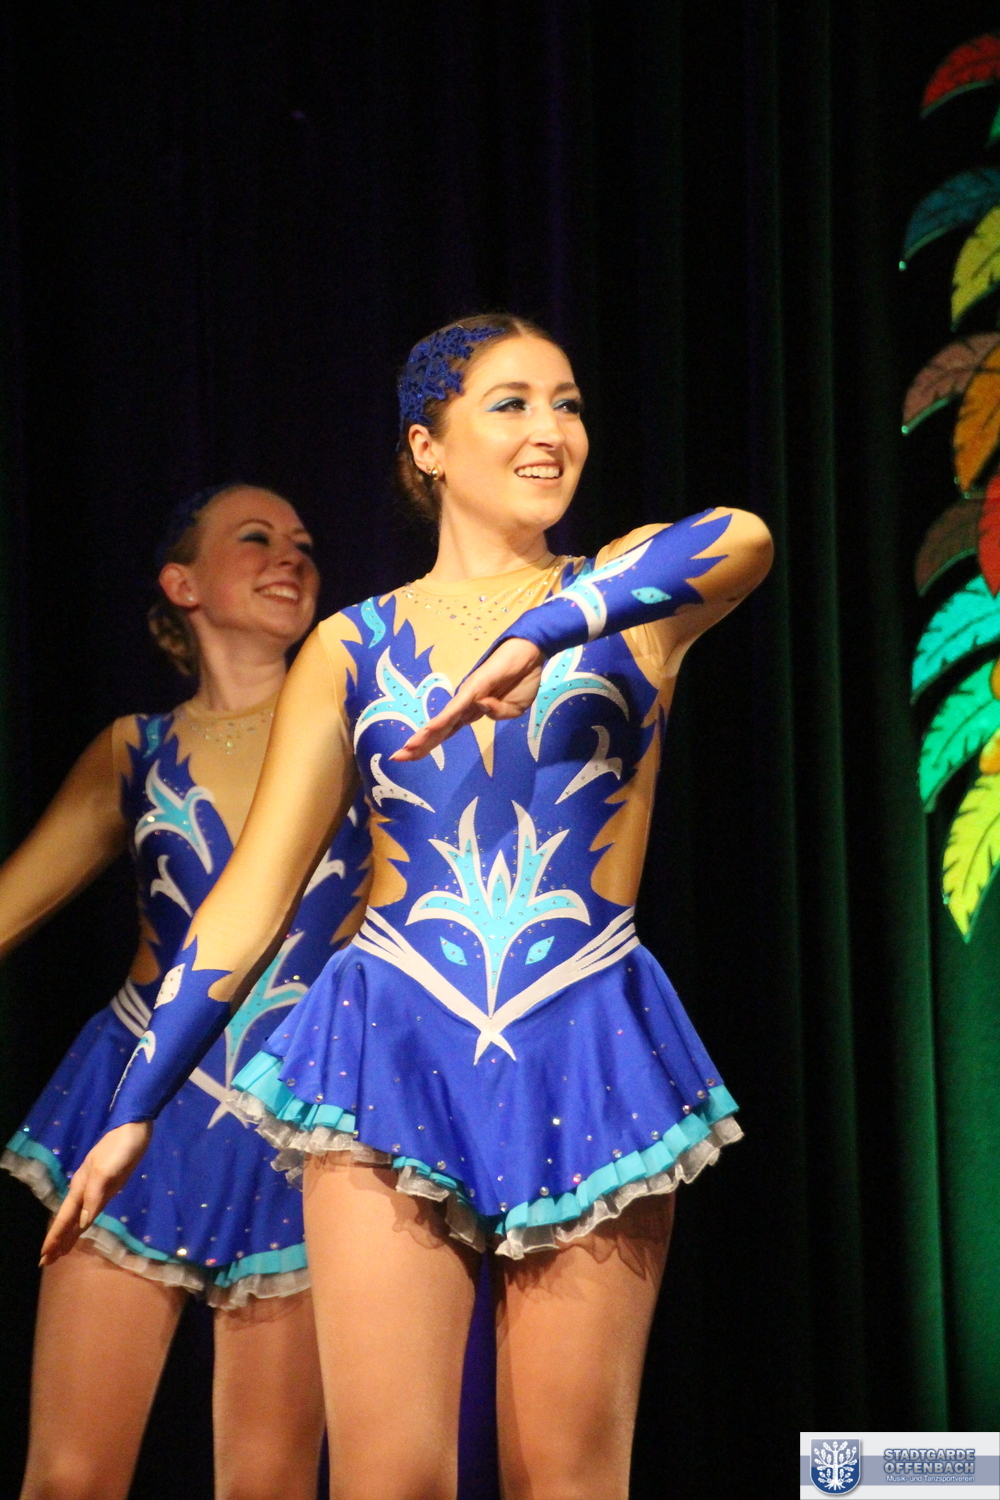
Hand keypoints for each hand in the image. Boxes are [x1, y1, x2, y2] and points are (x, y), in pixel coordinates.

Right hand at [40, 1121, 151, 1265]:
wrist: (134, 1130)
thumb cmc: (119, 1149)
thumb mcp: (105, 1171)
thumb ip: (93, 1196)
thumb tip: (82, 1223)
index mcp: (81, 1186)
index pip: (65, 1218)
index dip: (55, 1237)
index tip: (44, 1256)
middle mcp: (85, 1190)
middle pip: (68, 1220)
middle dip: (57, 1240)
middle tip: (46, 1262)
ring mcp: (97, 1189)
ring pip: (78, 1217)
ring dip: (69, 1234)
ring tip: (60, 1252)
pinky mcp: (108, 1187)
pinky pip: (91, 1211)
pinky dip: (83, 1223)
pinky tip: (80, 1229)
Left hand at [391, 637, 544, 761]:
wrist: (531, 655)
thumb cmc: (522, 680)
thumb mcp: (514, 710)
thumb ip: (496, 714)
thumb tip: (482, 706)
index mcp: (473, 712)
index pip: (446, 732)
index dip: (429, 744)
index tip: (411, 756)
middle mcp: (464, 704)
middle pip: (438, 730)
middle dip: (419, 745)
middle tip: (397, 758)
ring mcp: (467, 695)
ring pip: (442, 721)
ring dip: (424, 736)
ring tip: (406, 749)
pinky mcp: (474, 687)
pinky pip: (456, 708)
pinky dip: (443, 719)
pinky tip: (429, 730)